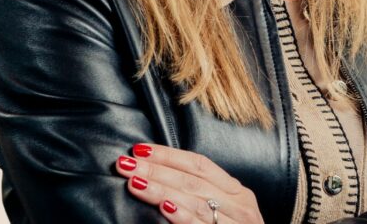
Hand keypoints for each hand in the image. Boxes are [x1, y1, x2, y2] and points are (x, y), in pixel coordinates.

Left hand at [115, 143, 264, 223]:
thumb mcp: (225, 211)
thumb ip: (202, 195)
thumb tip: (162, 176)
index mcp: (237, 192)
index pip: (199, 164)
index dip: (169, 155)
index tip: (140, 149)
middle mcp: (240, 205)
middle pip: (192, 180)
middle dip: (157, 170)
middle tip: (127, 164)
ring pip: (194, 201)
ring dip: (161, 189)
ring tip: (136, 182)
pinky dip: (183, 216)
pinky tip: (165, 207)